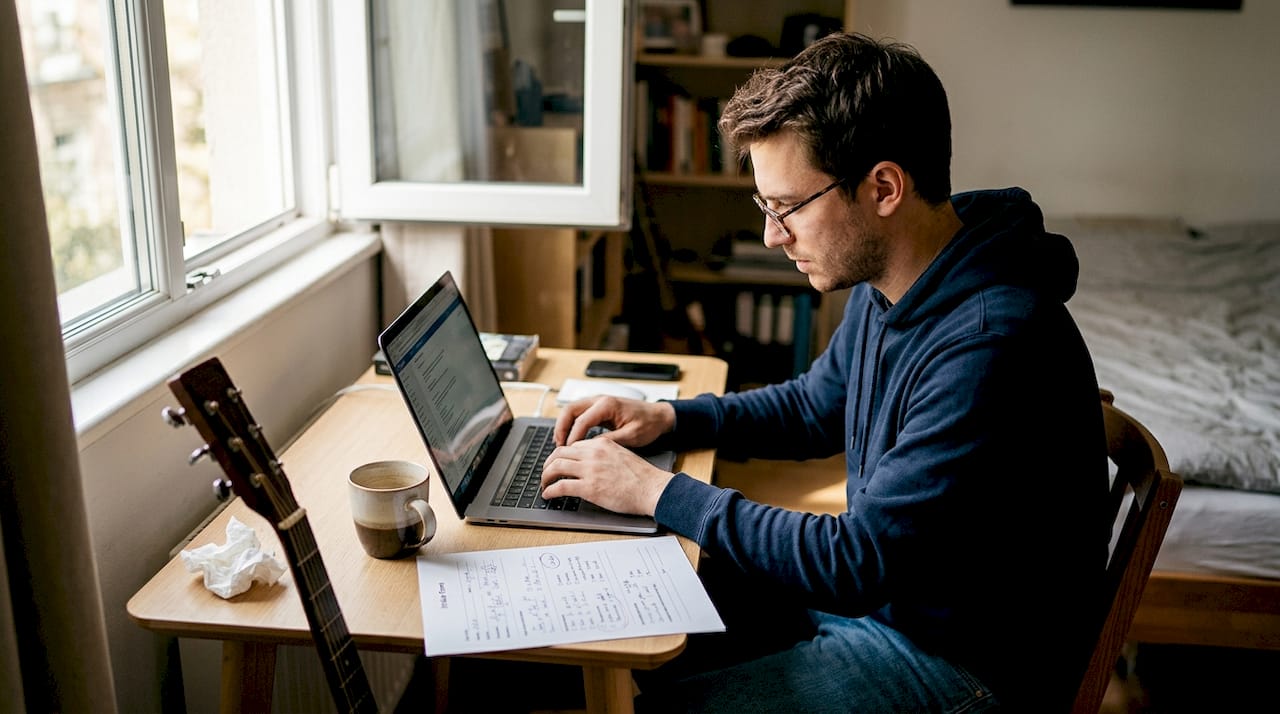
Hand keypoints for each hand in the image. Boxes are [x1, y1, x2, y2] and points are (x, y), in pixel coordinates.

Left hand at [539, 437, 673, 515]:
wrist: (652, 488)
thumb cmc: (642, 477)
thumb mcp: (621, 455)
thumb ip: (604, 455)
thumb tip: (591, 465)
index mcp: (601, 444)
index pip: (573, 446)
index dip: (562, 456)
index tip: (559, 464)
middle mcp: (592, 453)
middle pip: (559, 453)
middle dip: (548, 464)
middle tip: (546, 473)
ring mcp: (590, 470)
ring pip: (555, 467)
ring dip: (545, 477)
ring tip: (544, 484)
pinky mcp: (589, 488)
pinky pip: (560, 486)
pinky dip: (550, 491)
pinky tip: (548, 495)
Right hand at [554, 395, 675, 447]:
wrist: (659, 416)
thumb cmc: (648, 424)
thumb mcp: (631, 436)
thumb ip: (609, 441)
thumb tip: (589, 450)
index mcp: (607, 405)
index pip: (581, 421)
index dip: (573, 438)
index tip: (569, 452)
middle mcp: (600, 400)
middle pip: (569, 410)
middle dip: (561, 428)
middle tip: (558, 446)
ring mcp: (598, 402)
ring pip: (571, 411)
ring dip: (564, 426)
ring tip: (561, 445)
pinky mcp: (598, 408)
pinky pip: (578, 414)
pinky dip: (571, 425)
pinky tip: (571, 440)